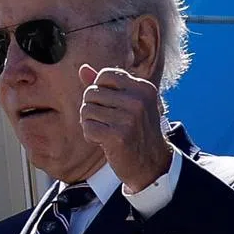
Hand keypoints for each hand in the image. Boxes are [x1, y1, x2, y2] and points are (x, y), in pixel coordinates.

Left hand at [78, 64, 172, 191]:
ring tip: (105, 131)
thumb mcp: (127, 104)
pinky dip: (90, 135)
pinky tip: (103, 141)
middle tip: (106, 122)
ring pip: (86, 110)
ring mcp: (129, 118)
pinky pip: (87, 127)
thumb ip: (105, 86)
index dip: (98, 90)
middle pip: (91, 93)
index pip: (105, 75)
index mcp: (142, 88)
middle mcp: (138, 100)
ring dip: (90, 123)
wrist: (151, 164)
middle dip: (92, 109)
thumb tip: (82, 69)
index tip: (108, 105)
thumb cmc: (135, 131)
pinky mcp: (118, 136)